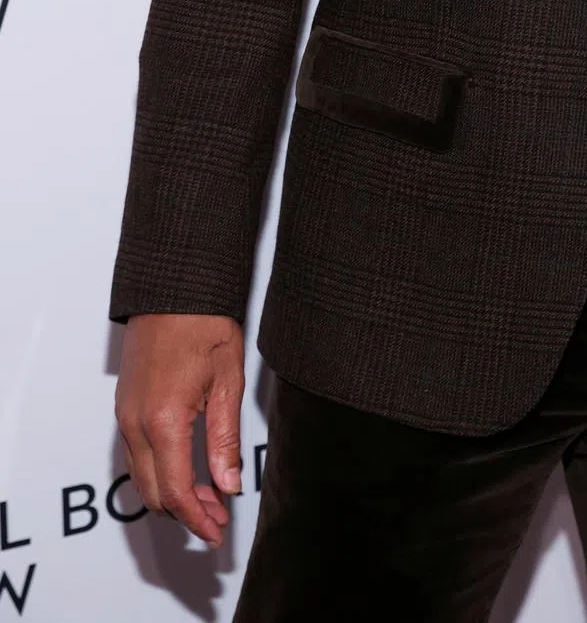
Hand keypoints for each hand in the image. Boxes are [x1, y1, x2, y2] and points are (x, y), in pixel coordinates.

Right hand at [115, 313, 244, 546]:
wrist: (174, 287)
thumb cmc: (204, 324)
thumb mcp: (227, 381)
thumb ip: (224, 439)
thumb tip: (229, 485)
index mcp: (163, 421)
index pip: (175, 492)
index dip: (197, 519)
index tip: (216, 532)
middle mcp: (134, 423)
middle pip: (153, 492)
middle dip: (185, 513)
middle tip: (218, 519)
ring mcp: (125, 415)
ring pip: (142, 476)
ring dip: (172, 494)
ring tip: (210, 496)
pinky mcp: (124, 405)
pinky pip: (136, 454)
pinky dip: (159, 471)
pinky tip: (187, 469)